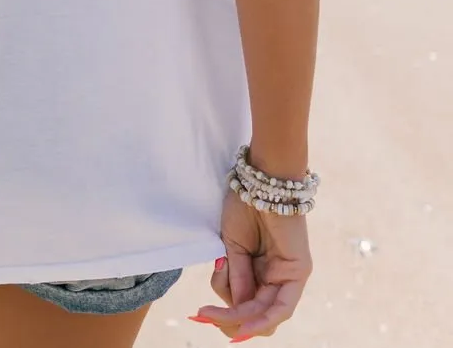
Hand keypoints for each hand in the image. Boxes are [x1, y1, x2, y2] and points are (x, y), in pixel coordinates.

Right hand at [190, 187, 311, 339]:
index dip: (227, 316)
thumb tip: (236, 310)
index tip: (202, 313)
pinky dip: (261, 319)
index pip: (248, 308)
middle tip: (207, 314)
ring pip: (265, 316)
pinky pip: (282, 308)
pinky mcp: (298, 272)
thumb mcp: (233, 248)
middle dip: (231, 322)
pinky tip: (242, 323)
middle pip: (258, 318)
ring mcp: (290, 277)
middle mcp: (277, 278)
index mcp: (260, 271)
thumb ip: (237, 279)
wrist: (261, 179)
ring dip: (238, 318)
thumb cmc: (245, 205)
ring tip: (212, 309)